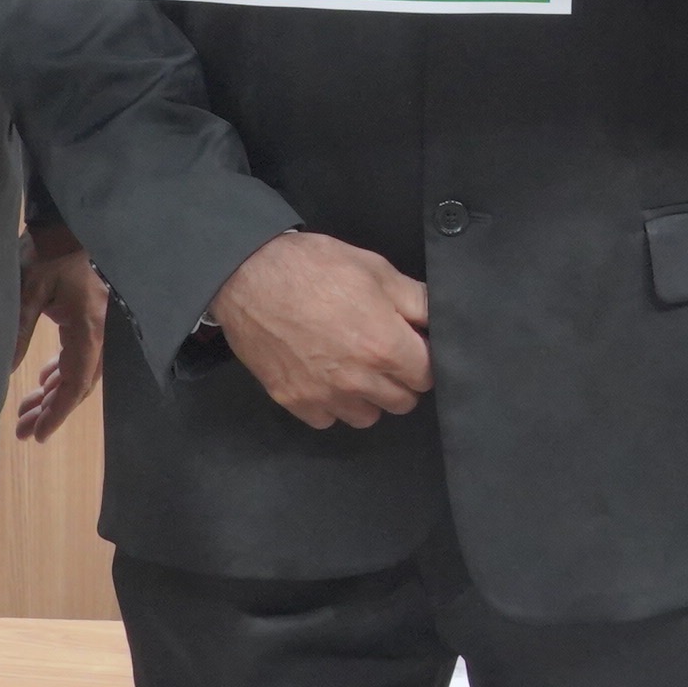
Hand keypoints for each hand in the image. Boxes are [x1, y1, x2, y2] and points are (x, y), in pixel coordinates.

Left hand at [12, 229, 107, 442]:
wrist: (67, 225)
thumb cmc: (47, 254)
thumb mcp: (28, 292)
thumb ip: (20, 333)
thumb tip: (6, 372)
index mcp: (86, 329)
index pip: (76, 382)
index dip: (58, 412)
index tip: (38, 435)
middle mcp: (94, 333)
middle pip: (77, 383)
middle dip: (51, 410)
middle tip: (23, 432)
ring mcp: (92, 326)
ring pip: (76, 371)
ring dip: (53, 394)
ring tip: (27, 413)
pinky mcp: (85, 318)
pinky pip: (75, 356)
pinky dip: (58, 373)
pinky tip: (43, 381)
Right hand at [209, 229, 431, 428]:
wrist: (247, 275)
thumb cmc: (315, 266)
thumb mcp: (376, 269)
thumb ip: (416, 300)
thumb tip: (440, 320)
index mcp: (385, 346)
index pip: (428, 375)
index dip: (424, 359)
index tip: (413, 346)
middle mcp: (358, 381)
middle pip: (403, 402)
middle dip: (401, 380)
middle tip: (385, 353)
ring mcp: (324, 395)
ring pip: (368, 417)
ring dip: (369, 398)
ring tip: (356, 367)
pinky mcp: (294, 401)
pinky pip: (328, 420)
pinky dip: (332, 405)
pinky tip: (326, 376)